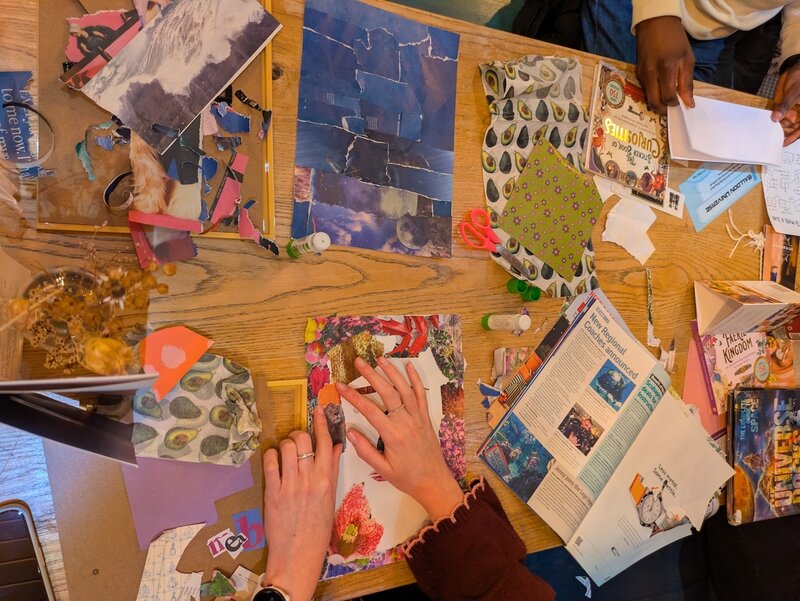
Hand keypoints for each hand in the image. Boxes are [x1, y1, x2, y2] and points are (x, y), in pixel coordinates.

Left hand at [262, 406, 342, 600]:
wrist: (298, 554)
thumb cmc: (318, 529)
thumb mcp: (331, 499)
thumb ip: (332, 471)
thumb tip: (335, 447)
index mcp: (327, 480)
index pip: (326, 442)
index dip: (321, 423)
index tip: (318, 410)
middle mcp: (309, 479)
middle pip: (303, 440)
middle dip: (299, 435)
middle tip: (296, 442)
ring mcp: (290, 484)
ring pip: (285, 447)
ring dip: (284, 445)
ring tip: (285, 453)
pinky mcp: (272, 492)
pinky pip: (269, 462)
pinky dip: (270, 455)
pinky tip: (273, 460)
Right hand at [336, 356, 463, 520]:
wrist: (434, 482)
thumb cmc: (407, 478)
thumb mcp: (383, 469)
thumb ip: (366, 450)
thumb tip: (349, 432)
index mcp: (393, 435)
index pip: (369, 410)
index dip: (353, 396)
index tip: (340, 385)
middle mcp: (406, 422)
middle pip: (387, 392)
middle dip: (371, 375)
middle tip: (359, 362)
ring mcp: (418, 417)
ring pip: (404, 389)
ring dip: (392, 372)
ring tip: (380, 359)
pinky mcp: (426, 417)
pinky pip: (421, 395)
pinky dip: (415, 379)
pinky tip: (409, 366)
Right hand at [636, 16, 694, 113]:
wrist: (655, 23)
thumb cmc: (675, 39)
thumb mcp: (687, 59)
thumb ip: (687, 83)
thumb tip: (689, 103)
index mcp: (666, 68)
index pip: (668, 97)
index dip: (674, 104)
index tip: (680, 103)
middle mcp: (650, 74)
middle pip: (654, 102)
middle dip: (662, 109)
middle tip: (671, 108)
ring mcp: (642, 74)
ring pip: (648, 97)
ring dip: (657, 101)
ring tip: (666, 98)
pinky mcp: (637, 72)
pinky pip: (645, 89)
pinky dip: (653, 93)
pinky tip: (660, 89)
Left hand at [771, 65, 799, 145]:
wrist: (795, 70)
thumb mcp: (794, 93)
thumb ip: (785, 106)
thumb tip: (776, 118)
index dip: (794, 136)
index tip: (784, 142)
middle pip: (794, 128)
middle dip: (784, 133)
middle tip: (772, 139)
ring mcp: (793, 111)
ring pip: (786, 124)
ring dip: (778, 128)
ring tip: (768, 133)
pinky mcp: (785, 108)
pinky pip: (780, 117)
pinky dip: (774, 121)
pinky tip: (767, 124)